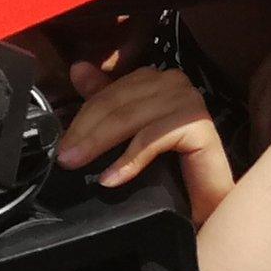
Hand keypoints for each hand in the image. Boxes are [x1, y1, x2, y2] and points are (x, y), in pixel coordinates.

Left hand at [57, 67, 235, 224]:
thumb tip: (78, 69)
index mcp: (158, 78)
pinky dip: (129, 161)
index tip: (61, 143)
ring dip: (99, 145)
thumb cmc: (173, 168)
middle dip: (86, 132)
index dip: (82, 117)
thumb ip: (107, 99)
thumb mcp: (131, 129)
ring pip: (131, 119)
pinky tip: (111, 179)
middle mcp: (177, 82)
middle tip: (65, 157)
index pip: (110, 92)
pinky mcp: (198, 125)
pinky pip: (152, 139)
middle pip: (118, 103)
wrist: (209, 201)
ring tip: (78, 166)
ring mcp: (190, 101)